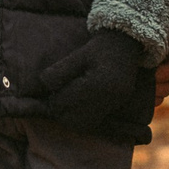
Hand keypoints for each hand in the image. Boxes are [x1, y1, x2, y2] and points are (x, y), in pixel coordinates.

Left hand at [31, 30, 152, 135]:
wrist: (126, 44)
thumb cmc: (100, 47)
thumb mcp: (78, 55)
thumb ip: (59, 71)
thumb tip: (43, 87)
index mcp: (98, 83)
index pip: (66, 101)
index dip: (53, 99)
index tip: (49, 91)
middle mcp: (108, 98)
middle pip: (73, 118)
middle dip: (60, 110)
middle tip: (56, 97)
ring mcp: (115, 104)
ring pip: (83, 124)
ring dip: (70, 117)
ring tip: (66, 102)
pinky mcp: (117, 106)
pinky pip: (94, 122)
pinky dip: (82, 119)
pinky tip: (78, 106)